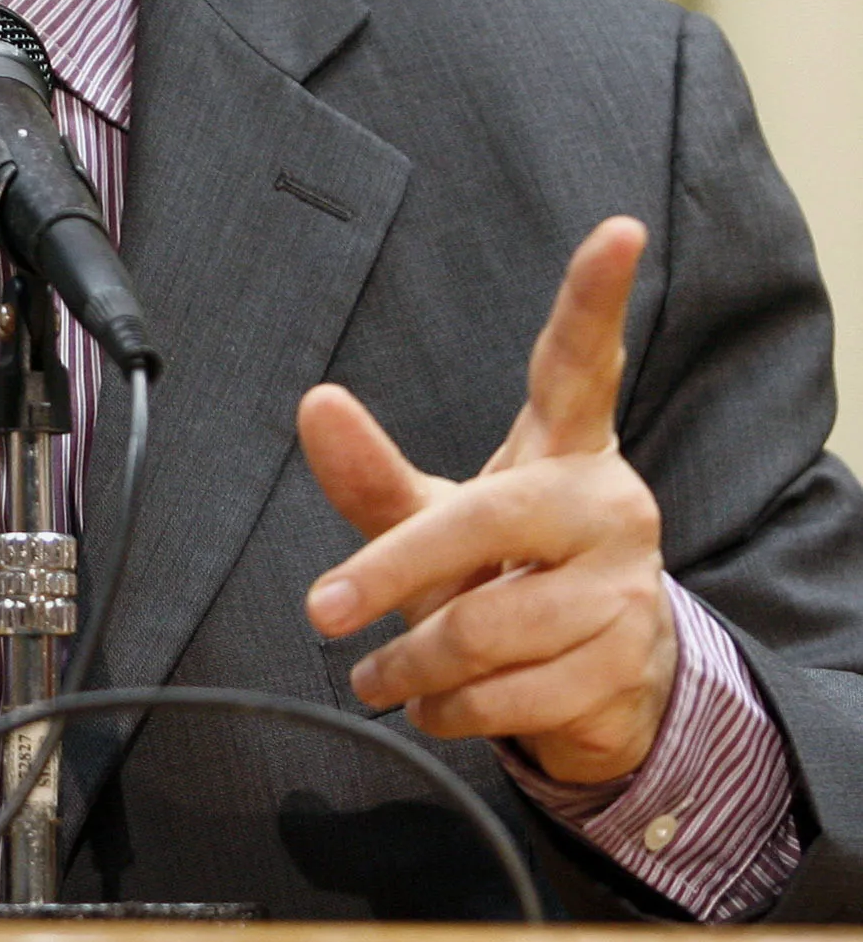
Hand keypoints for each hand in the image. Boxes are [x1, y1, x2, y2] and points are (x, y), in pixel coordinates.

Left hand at [300, 217, 676, 784]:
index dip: (596, 297)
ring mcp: (627, 585)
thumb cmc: (505, 572)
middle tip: (321, 609)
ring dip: (412, 662)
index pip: (581, 361)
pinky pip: (509, 693)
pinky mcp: (626, 663)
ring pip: (484, 625)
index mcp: (566, 446)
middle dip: (391, 571)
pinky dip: (449, 708)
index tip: (618, 232)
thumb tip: (314, 400)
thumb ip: (371, 471)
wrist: (598, 684)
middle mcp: (610, 503)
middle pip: (483, 519)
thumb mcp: (435, 517)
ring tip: (382, 672)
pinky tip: (434, 703)